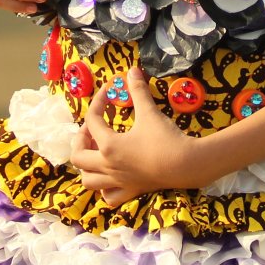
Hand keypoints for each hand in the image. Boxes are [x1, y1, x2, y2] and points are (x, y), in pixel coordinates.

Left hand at [70, 68, 201, 206]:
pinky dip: (104, 187)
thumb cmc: (165, 138)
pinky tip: (112, 175)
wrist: (185, 165)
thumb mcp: (149, 111)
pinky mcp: (131, 191)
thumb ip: (138, 90)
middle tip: (93, 128)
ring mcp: (118, 182)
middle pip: (79, 157)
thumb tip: (132, 69)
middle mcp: (108, 166)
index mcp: (109, 145)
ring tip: (98, 151)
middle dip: (81, 139)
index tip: (109, 92)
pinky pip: (109, 196)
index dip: (98, 101)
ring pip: (88, 181)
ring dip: (87, 166)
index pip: (92, 120)